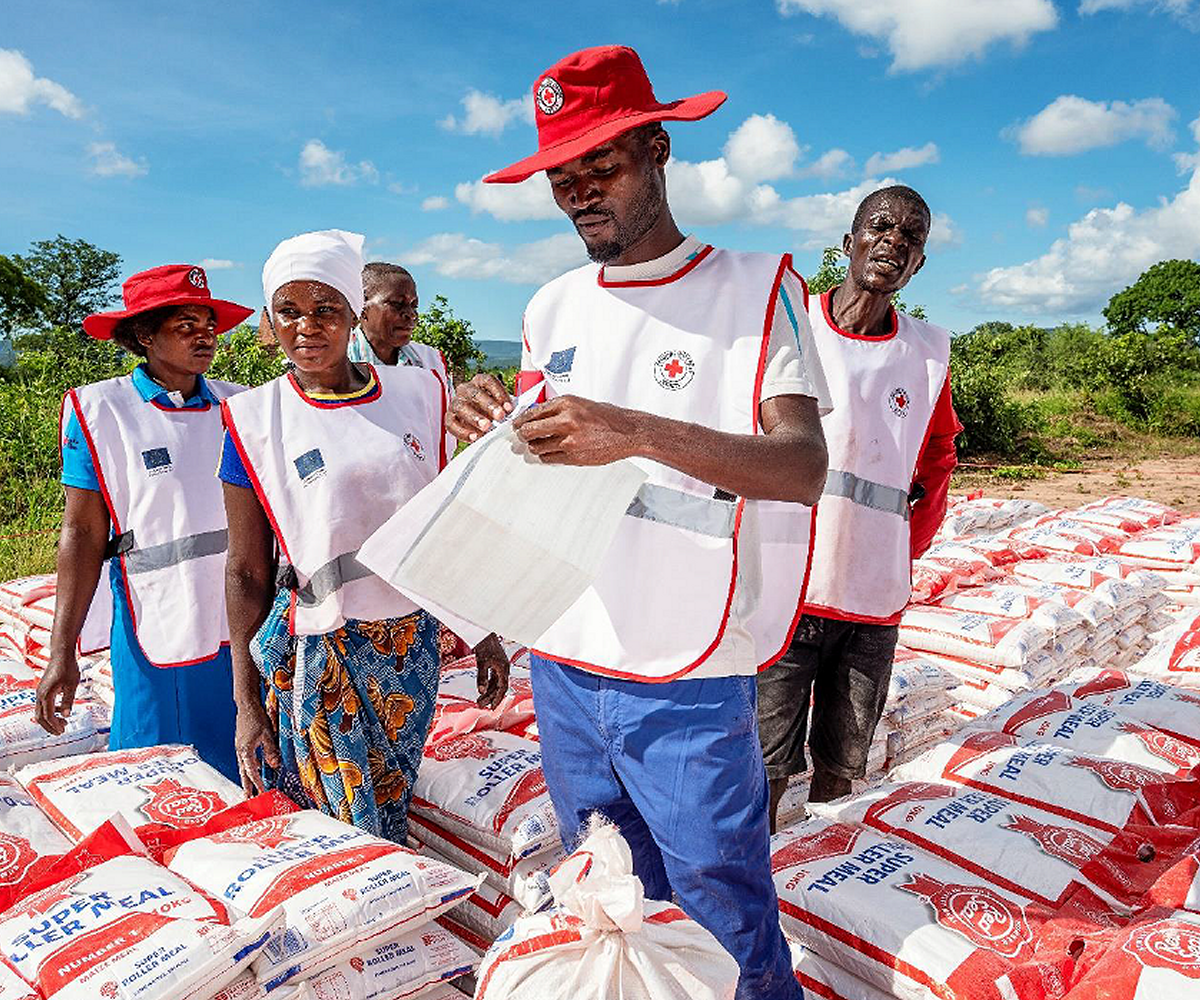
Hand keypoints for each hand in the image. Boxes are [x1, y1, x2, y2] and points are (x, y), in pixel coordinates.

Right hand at [34, 653, 79, 735]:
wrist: (61, 655)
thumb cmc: (68, 668)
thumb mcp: (72, 685)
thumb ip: (68, 701)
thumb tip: (67, 715)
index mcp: (46, 695)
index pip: (48, 715)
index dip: (55, 725)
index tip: (62, 730)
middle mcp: (40, 694)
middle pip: (40, 716)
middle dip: (50, 726)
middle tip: (61, 731)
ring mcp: (40, 692)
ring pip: (40, 711)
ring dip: (50, 719)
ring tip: (64, 722)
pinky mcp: (42, 690)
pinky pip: (43, 705)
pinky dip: (50, 711)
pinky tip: (62, 711)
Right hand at [234, 700, 280, 795]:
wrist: (246, 705)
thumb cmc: (256, 717)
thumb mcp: (267, 734)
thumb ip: (270, 751)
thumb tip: (275, 766)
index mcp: (245, 750)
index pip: (252, 771)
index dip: (257, 783)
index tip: (262, 792)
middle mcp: (240, 751)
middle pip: (243, 772)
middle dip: (246, 786)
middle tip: (248, 798)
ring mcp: (239, 747)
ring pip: (244, 766)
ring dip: (247, 777)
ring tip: (250, 788)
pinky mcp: (241, 743)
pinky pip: (245, 758)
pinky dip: (249, 766)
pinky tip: (255, 768)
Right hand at [447, 373, 512, 442]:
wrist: (479, 422)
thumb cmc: (492, 412)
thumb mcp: (501, 406)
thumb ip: (507, 407)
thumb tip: (518, 413)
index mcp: (479, 382)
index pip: (488, 381)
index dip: (499, 393)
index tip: (509, 408)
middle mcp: (465, 390)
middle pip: (474, 393)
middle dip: (488, 405)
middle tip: (500, 416)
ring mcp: (456, 403)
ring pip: (461, 407)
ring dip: (475, 417)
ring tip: (486, 427)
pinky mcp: (449, 418)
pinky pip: (452, 424)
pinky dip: (463, 431)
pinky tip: (474, 437)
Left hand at [473, 633, 509, 709]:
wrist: (485, 632)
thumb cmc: (484, 645)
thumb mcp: (482, 662)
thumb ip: (482, 677)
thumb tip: (481, 691)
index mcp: (503, 669)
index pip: (502, 688)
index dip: (497, 698)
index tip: (492, 707)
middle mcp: (503, 669)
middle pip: (498, 687)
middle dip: (490, 697)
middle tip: (480, 705)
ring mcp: (499, 666)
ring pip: (495, 683)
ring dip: (488, 692)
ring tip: (479, 700)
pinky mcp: (495, 664)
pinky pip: (493, 678)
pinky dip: (487, 685)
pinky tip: (481, 690)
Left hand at [513, 395, 640, 465]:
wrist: (628, 432)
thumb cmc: (607, 417)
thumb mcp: (581, 404)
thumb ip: (560, 409)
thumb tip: (537, 416)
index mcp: (567, 403)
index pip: (533, 412)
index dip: (521, 420)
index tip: (516, 424)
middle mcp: (566, 420)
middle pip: (529, 430)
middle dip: (522, 434)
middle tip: (521, 437)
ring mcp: (569, 440)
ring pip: (537, 446)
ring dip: (534, 447)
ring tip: (537, 445)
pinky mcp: (574, 456)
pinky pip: (549, 458)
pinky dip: (546, 456)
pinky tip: (550, 453)